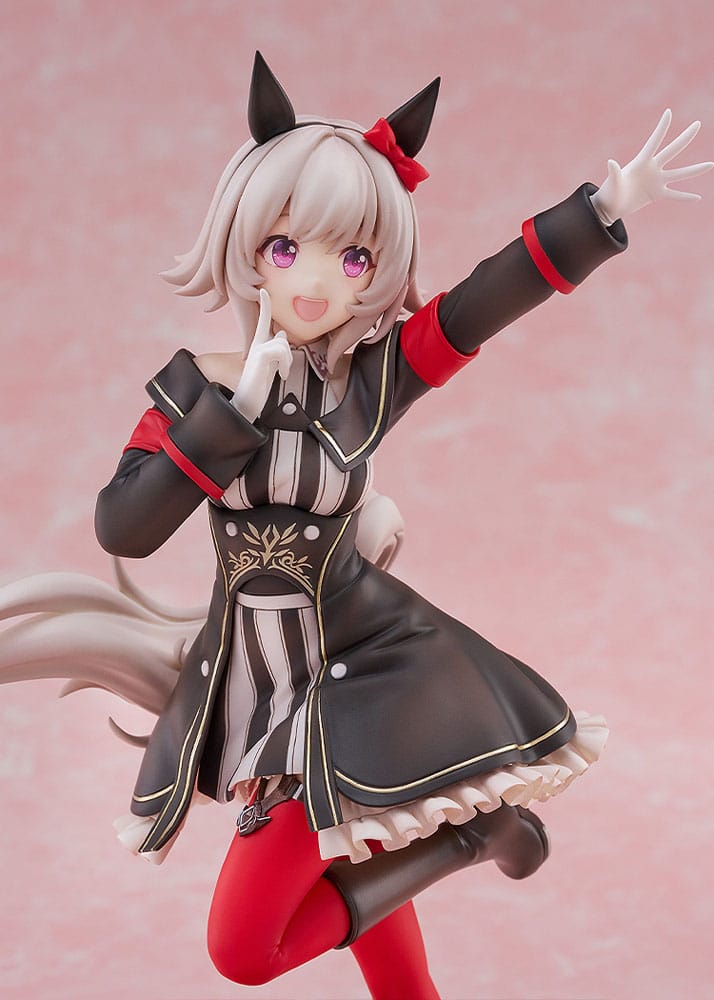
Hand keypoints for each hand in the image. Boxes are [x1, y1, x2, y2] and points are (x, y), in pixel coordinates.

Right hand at [231, 289, 291, 421]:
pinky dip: (285, 364)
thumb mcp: (271, 366)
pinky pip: (280, 350)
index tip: (263, 290)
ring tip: (282, 374)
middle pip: (282, 337)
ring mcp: (256, 350)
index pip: (262, 321)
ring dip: (287, 361)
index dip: (264, 306)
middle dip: (288, 355)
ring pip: (283, 344)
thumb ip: (276, 350)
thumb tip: (281, 333)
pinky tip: (280, 376)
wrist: (246, 404)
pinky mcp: (258, 357)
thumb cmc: (258, 387)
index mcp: (259, 345)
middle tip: (284, 372)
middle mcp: (256, 345)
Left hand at [590, 109, 712, 224]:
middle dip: (685, 137)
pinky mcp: (657, 194)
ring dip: (695, 170)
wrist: (611, 207)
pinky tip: (698, 198)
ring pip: (680, 174)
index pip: (654, 142)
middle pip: (672, 150)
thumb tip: (610, 162)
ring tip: (711, 165)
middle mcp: (652, 168)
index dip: (661, 128)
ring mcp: (657, 180)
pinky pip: (674, 194)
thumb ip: (614, 172)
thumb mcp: (612, 183)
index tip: (668, 112)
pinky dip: (685, 196)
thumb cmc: (609, 193)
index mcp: (641, 162)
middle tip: (697, 124)